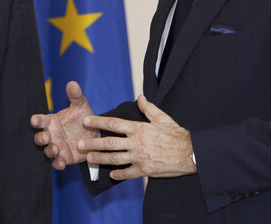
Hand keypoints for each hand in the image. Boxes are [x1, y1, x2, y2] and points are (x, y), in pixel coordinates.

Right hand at [30, 81, 97, 169]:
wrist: (95, 135)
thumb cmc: (84, 118)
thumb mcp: (81, 106)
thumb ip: (75, 96)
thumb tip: (72, 83)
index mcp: (52, 121)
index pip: (40, 120)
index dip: (36, 120)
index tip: (34, 120)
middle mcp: (52, 135)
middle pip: (39, 137)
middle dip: (41, 138)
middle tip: (47, 136)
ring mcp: (57, 147)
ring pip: (47, 151)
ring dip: (49, 150)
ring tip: (56, 148)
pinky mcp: (64, 158)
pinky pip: (57, 163)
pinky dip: (58, 164)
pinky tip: (61, 163)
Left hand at [77, 94, 195, 179]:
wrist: (191, 153)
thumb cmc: (177, 134)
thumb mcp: (163, 118)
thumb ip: (148, 108)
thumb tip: (140, 97)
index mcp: (139, 128)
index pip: (114, 124)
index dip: (98, 122)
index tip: (86, 121)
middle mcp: (137, 143)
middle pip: (110, 143)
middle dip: (93, 143)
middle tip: (79, 144)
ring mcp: (140, 157)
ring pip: (115, 158)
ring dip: (100, 158)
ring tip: (88, 158)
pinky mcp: (145, 170)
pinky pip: (128, 173)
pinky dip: (119, 174)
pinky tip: (111, 174)